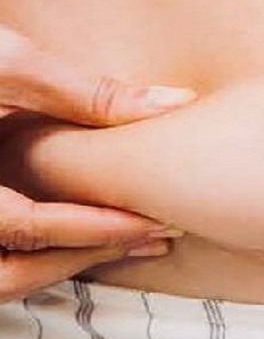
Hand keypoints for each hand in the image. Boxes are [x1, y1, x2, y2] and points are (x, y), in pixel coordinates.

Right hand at [0, 25, 194, 301]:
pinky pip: (1, 255)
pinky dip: (48, 251)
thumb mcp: (2, 64)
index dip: (93, 229)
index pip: (25, 227)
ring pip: (3, 274)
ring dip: (69, 262)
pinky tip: (92, 232)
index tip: (149, 224)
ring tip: (132, 241)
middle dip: (87, 258)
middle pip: (11, 272)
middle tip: (150, 239)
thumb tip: (171, 104)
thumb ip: (80, 92)